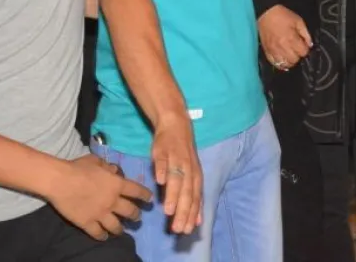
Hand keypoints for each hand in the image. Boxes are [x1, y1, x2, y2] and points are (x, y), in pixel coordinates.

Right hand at [46, 154, 151, 240]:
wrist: (60, 181)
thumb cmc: (78, 168)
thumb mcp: (97, 161)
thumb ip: (108, 167)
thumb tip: (115, 170)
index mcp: (117, 184)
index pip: (137, 191)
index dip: (145, 195)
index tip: (149, 199)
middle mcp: (113, 201)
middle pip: (130, 211)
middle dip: (136, 215)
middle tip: (137, 217)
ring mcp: (100, 213)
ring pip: (116, 225)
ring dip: (120, 229)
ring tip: (121, 230)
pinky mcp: (87, 223)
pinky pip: (97, 233)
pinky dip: (102, 236)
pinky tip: (104, 237)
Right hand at [151, 114, 203, 234]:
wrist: (176, 124)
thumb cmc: (182, 154)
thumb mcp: (191, 174)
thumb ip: (193, 196)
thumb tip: (197, 220)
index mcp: (195, 176)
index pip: (195, 198)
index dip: (192, 214)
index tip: (187, 230)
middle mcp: (188, 168)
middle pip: (187, 192)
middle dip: (183, 211)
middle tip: (178, 228)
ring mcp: (176, 159)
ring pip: (176, 179)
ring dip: (173, 195)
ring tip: (169, 211)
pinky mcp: (163, 150)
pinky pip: (162, 161)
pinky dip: (161, 170)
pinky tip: (158, 181)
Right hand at [259, 4, 312, 71]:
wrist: (267, 13)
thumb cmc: (284, 16)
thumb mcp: (298, 21)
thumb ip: (306, 34)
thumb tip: (310, 45)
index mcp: (291, 38)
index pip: (303, 52)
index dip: (305, 49)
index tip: (304, 46)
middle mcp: (282, 47)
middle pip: (294, 60)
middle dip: (298, 56)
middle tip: (297, 50)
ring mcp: (274, 50)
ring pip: (284, 64)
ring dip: (290, 61)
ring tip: (291, 56)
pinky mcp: (267, 51)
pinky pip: (274, 63)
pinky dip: (280, 64)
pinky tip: (283, 60)